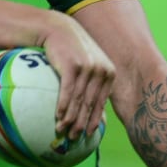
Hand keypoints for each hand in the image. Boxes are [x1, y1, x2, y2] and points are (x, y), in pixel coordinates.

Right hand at [38, 13, 115, 139]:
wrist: (57, 28)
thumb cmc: (70, 49)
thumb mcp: (87, 65)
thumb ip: (92, 85)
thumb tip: (94, 112)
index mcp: (108, 73)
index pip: (100, 103)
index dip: (93, 121)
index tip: (86, 135)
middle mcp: (102, 71)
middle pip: (90, 104)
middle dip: (81, 124)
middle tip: (73, 138)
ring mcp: (88, 68)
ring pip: (79, 100)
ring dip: (70, 118)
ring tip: (62, 131)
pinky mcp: (73, 65)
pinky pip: (68, 91)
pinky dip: (63, 105)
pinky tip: (57, 116)